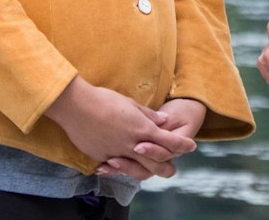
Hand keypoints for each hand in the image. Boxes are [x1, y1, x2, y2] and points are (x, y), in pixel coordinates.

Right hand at [46, 78, 195, 179]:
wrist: (75, 106)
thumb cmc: (103, 99)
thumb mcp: (129, 103)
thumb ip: (148, 115)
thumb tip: (164, 120)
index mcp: (142, 128)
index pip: (169, 141)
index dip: (182, 145)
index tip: (192, 146)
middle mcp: (132, 144)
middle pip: (158, 164)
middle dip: (168, 166)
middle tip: (173, 165)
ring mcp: (117, 153)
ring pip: (139, 170)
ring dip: (147, 169)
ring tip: (149, 167)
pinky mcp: (102, 157)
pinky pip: (116, 167)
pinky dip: (121, 166)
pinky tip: (121, 164)